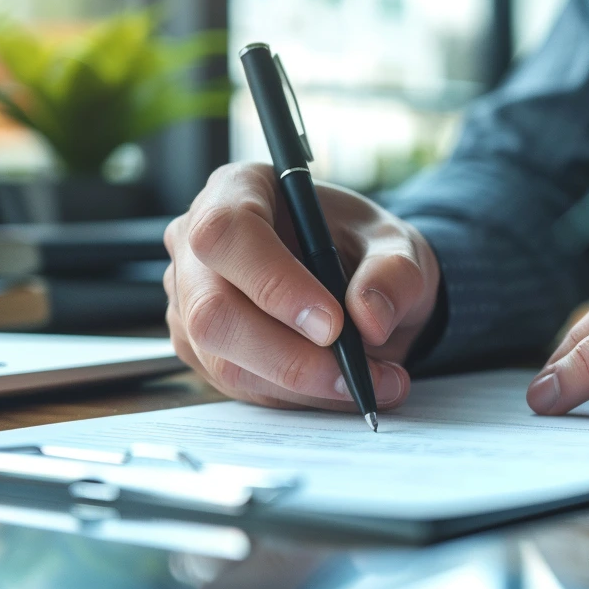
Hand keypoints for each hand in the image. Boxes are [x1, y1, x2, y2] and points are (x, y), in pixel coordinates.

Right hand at [164, 162, 440, 409]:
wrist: (359, 282)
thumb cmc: (364, 247)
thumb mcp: (397, 245)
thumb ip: (394, 273)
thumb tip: (370, 319)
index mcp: (236, 191)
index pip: (227, 234)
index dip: (273, 283)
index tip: (332, 324)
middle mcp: (197, 246)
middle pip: (213, 311)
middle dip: (290, 356)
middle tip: (357, 374)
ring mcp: (190, 301)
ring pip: (224, 361)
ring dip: (304, 385)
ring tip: (370, 383)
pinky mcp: (201, 349)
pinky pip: (239, 387)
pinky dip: (297, 397)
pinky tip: (341, 386)